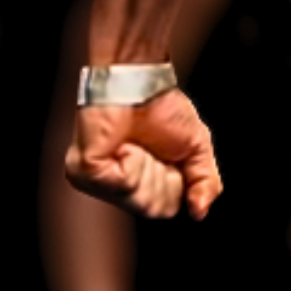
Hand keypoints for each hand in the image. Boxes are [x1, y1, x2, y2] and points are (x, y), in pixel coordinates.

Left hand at [66, 88, 222, 219]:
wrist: (137, 79)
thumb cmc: (163, 107)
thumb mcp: (198, 149)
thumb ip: (206, 183)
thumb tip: (200, 212)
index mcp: (143, 185)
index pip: (168, 208)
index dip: (178, 183)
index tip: (171, 157)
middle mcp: (118, 187)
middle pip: (154, 209)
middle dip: (164, 177)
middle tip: (153, 149)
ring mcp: (98, 181)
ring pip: (138, 200)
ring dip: (148, 169)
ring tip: (136, 143)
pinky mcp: (85, 172)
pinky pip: (121, 184)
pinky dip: (132, 162)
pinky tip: (124, 144)